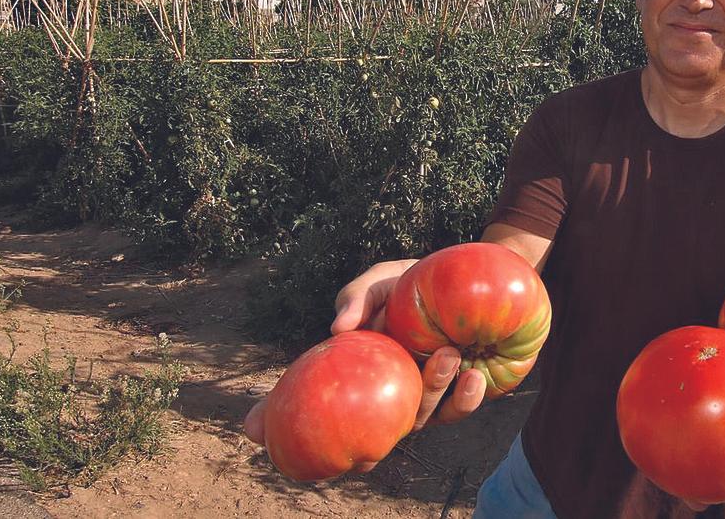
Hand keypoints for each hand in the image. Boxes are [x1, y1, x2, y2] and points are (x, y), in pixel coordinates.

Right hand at [242, 259, 487, 460]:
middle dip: (360, 444)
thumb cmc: (413, 283)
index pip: (310, 401)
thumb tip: (337, 329)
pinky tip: (473, 375)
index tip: (251, 427)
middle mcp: (383, 397)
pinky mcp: (459, 400)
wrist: (470, 281)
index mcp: (357, 374)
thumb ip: (357, 297)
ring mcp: (420, 402)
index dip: (273, 417)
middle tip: (372, 413)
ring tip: (446, 355)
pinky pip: (460, 409)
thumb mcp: (381, 281)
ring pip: (419, 419)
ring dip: (432, 392)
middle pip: (362, 432)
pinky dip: (467, 397)